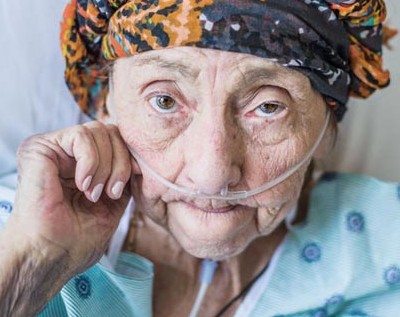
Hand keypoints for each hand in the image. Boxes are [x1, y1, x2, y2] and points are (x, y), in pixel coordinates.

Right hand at [8, 121, 131, 275]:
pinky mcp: (40, 147)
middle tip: (111, 193)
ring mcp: (54, 147)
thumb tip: (139, 158)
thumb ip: (124, 176)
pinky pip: (80, 135)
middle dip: (120, 163)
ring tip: (93, 194)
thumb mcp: (114, 202)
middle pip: (112, 131)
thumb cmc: (78, 237)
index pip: (117, 139)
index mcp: (84, 163)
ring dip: (105, 166)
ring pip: (99, 131)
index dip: (129, 158)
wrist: (51, 255)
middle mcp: (69, 151)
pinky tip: (82, 184)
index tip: (128, 185)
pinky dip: (90, 161)